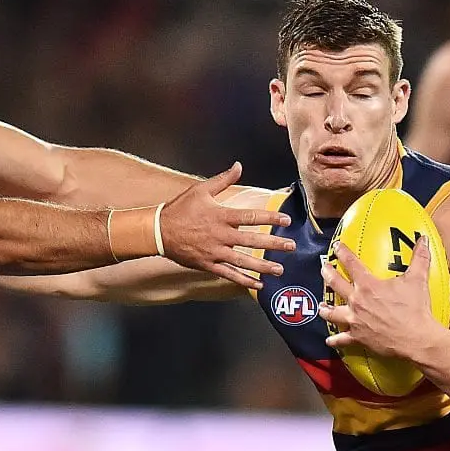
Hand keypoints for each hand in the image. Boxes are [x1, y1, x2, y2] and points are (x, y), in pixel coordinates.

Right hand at [159, 162, 294, 288]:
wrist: (158, 231)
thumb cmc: (179, 209)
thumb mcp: (200, 190)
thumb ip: (223, 179)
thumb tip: (239, 165)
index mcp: (221, 216)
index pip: (251, 217)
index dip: (270, 219)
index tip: (286, 221)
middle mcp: (220, 235)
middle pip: (252, 241)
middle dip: (274, 244)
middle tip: (291, 246)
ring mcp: (214, 252)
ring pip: (243, 261)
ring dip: (263, 266)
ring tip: (280, 269)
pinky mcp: (208, 264)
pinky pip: (229, 275)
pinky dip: (244, 281)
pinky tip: (259, 285)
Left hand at [319, 236, 443, 358]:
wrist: (416, 338)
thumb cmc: (415, 309)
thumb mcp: (418, 280)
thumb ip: (419, 258)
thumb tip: (423, 240)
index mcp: (368, 285)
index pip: (352, 264)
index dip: (343, 253)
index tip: (336, 247)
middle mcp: (357, 301)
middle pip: (336, 284)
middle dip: (327, 275)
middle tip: (323, 269)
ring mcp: (355, 320)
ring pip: (332, 312)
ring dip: (325, 308)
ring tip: (321, 306)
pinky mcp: (358, 337)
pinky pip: (342, 339)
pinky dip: (335, 340)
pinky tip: (329, 340)